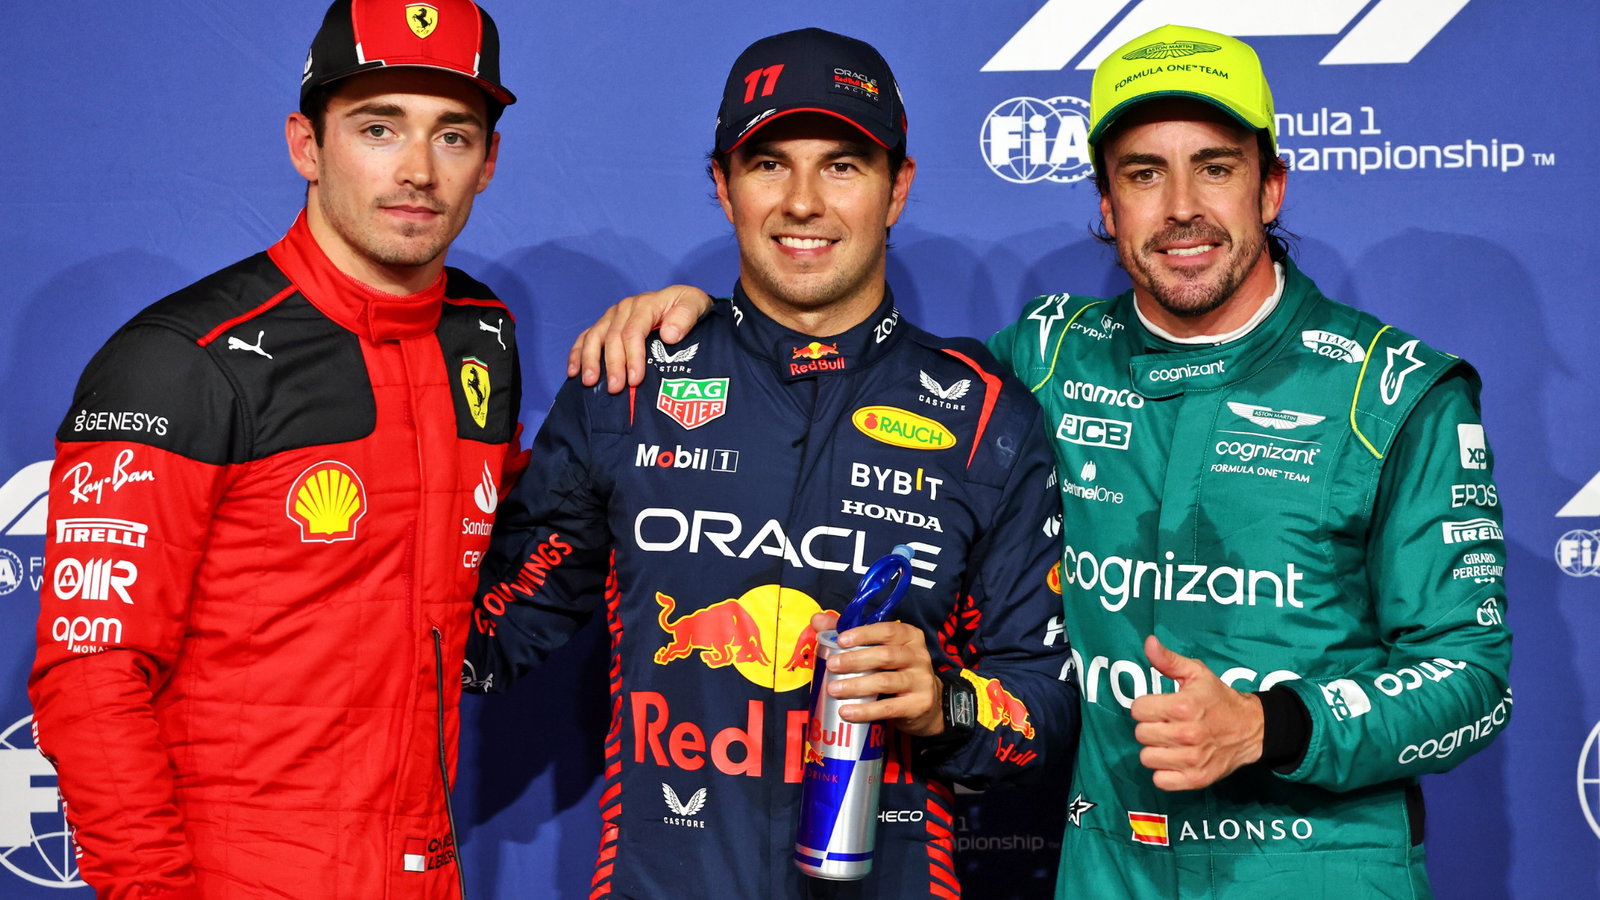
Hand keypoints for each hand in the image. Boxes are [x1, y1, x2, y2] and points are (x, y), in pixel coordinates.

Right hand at [566, 285, 713, 392]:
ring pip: (595, 337)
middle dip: (612, 365)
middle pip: (612, 337)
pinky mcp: (606, 325)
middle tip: (615, 389)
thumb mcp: (695, 304)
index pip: (633, 332)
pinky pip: (586, 337)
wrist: (685, 301)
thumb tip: (669, 335)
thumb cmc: (690, 306)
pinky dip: (577, 353)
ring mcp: (612, 316)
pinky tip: (573, 371)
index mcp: (645, 304)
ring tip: (589, 382)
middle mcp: (625, 308)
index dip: (632, 356)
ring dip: (590, 360)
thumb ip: (684, 317)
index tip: (635, 379)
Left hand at [813, 611, 943, 736]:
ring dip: (856, 685)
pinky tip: (847, 711)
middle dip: (855, 660)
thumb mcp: (877, 649)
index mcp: (909, 637)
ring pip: (886, 681)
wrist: (925, 704)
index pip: (888, 630)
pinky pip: (889, 708)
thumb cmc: (894, 670)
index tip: (841, 640)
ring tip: (834, 689)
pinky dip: (866, 710)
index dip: (864, 634)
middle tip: (832, 666)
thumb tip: (818, 620)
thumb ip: (848, 634)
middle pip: (886, 655)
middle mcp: (918, 656)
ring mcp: (921, 681)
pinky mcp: (919, 704)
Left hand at [1131, 634, 1263, 790]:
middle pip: (1140, 734)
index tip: (1160, 706)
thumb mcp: (1196, 673)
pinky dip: (1164, 772)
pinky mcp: (1196, 779)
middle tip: (1167, 724)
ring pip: (1147, 757)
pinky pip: (1160, 780)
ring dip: (1155, 749)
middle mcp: (1187, 734)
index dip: (1146, 706)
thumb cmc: (1219, 698)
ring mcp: (1192, 760)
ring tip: (1171, 741)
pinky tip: (1175, 759)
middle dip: (1150, 727)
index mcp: (1184, 706)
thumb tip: (1148, 642)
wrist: (1251, 728)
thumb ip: (1168, 660)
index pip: (1137, 709)